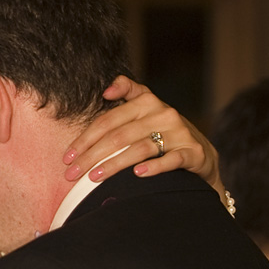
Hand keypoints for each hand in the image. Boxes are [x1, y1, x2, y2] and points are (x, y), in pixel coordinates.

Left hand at [63, 76, 224, 196]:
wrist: (201, 154)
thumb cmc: (163, 133)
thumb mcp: (146, 110)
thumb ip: (128, 93)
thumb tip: (107, 89)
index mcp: (147, 102)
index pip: (108, 121)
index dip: (85, 138)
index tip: (67, 157)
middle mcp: (163, 114)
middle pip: (119, 136)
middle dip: (91, 156)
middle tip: (72, 174)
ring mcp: (179, 133)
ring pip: (140, 148)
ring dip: (113, 165)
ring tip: (93, 178)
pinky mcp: (193, 152)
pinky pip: (171, 159)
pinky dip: (154, 167)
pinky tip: (136, 175)